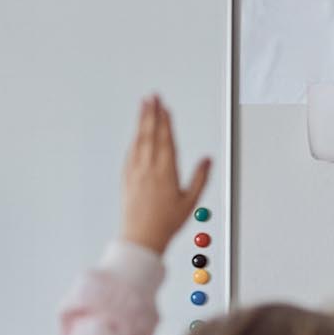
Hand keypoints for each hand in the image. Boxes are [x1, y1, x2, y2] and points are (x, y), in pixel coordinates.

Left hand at [118, 95, 211, 253]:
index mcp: (166, 172)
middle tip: (152, 96)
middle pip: (151, 134)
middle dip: (152, 113)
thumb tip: (207, 159)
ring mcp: (135, 173)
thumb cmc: (166, 223)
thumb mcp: (190, 201)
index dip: (166, 121)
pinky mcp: (126, 178)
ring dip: (141, 121)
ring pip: (139, 140)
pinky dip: (135, 139)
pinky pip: (131, 153)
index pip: (166, 140)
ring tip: (144, 105)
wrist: (140, 238)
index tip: (165, 107)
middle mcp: (149, 169)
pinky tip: (136, 133)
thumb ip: (200, 178)